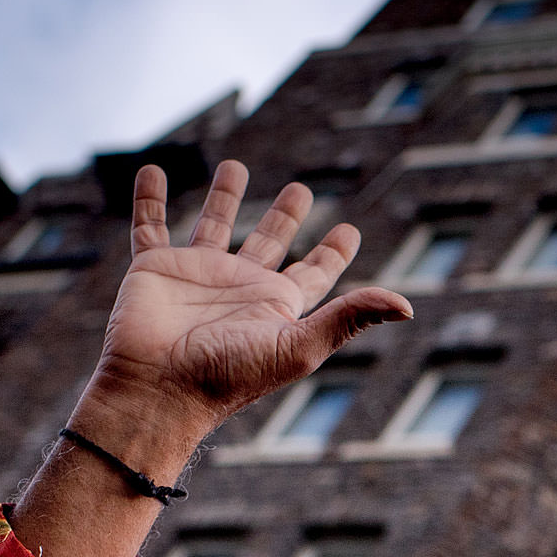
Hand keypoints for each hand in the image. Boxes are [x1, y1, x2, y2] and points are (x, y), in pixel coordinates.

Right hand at [13, 161, 410, 556]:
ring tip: (235, 166)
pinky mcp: (154, 268)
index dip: (333, 254)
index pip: (314, 273)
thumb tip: (407, 306)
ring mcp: (197, 275)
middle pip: (269, 241)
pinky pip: (150, 225)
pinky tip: (152, 171)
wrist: (159, 390)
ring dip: (224, 196)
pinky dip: (149, 199)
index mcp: (277, 305)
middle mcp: (240, 287)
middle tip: (301, 190)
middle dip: (286, 216)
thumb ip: (349, 319)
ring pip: (214, 223)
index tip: (349, 231)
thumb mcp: (298, 346)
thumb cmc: (229, 375)